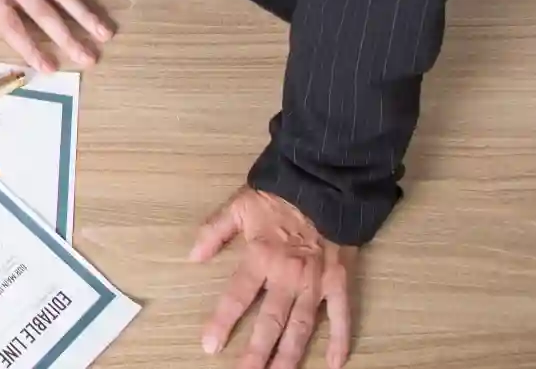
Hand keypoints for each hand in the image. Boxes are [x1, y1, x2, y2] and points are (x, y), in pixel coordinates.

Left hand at [191, 187, 355, 368]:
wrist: (324, 184)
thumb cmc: (279, 195)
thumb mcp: (238, 205)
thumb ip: (214, 231)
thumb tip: (193, 256)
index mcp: (261, 258)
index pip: (237, 297)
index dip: (222, 323)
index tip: (210, 346)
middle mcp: (288, 277)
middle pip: (270, 323)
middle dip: (257, 353)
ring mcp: (316, 283)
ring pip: (301, 328)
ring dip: (290, 357)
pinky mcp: (340, 283)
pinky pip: (342, 317)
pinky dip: (340, 341)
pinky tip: (334, 364)